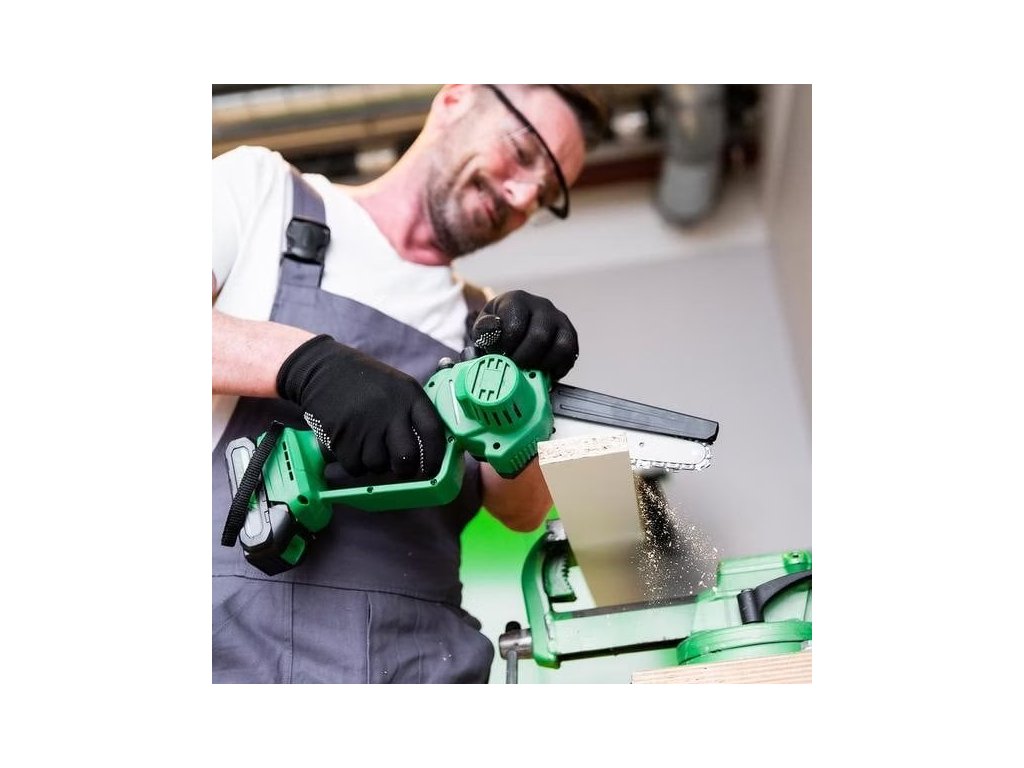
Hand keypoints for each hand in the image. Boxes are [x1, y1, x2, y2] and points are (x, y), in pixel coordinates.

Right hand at [276, 335, 444, 478]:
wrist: (323, 368)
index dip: (435, 457)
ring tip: (368, 447)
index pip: (432, 432)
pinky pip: (354, 466)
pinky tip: (352, 447)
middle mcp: (390, 409)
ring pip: (378, 465)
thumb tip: (425, 454)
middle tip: (399, 469)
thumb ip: (412, 414)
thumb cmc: (366, 383)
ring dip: (374, 465)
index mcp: (409, 395)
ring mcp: (365, 423)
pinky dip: (354, 465)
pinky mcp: (342, 434)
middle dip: (403, 470)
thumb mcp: (397, 387)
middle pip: (405, 457)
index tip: (432, 471)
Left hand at [472, 290, 578, 380]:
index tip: (501, 356)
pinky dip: (557, 368)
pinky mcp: (570, 334)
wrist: (512, 328)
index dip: (508, 348)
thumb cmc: (498, 330)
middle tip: (514, 368)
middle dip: (525, 359)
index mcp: (517, 299)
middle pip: (540, 337)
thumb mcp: (483, 328)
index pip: (516, 326)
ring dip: (543, 364)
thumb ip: (485, 331)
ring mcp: (559, 319)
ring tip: (529, 371)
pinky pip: (571, 354)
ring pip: (561, 346)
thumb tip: (492, 333)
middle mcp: (542, 305)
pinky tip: (543, 372)